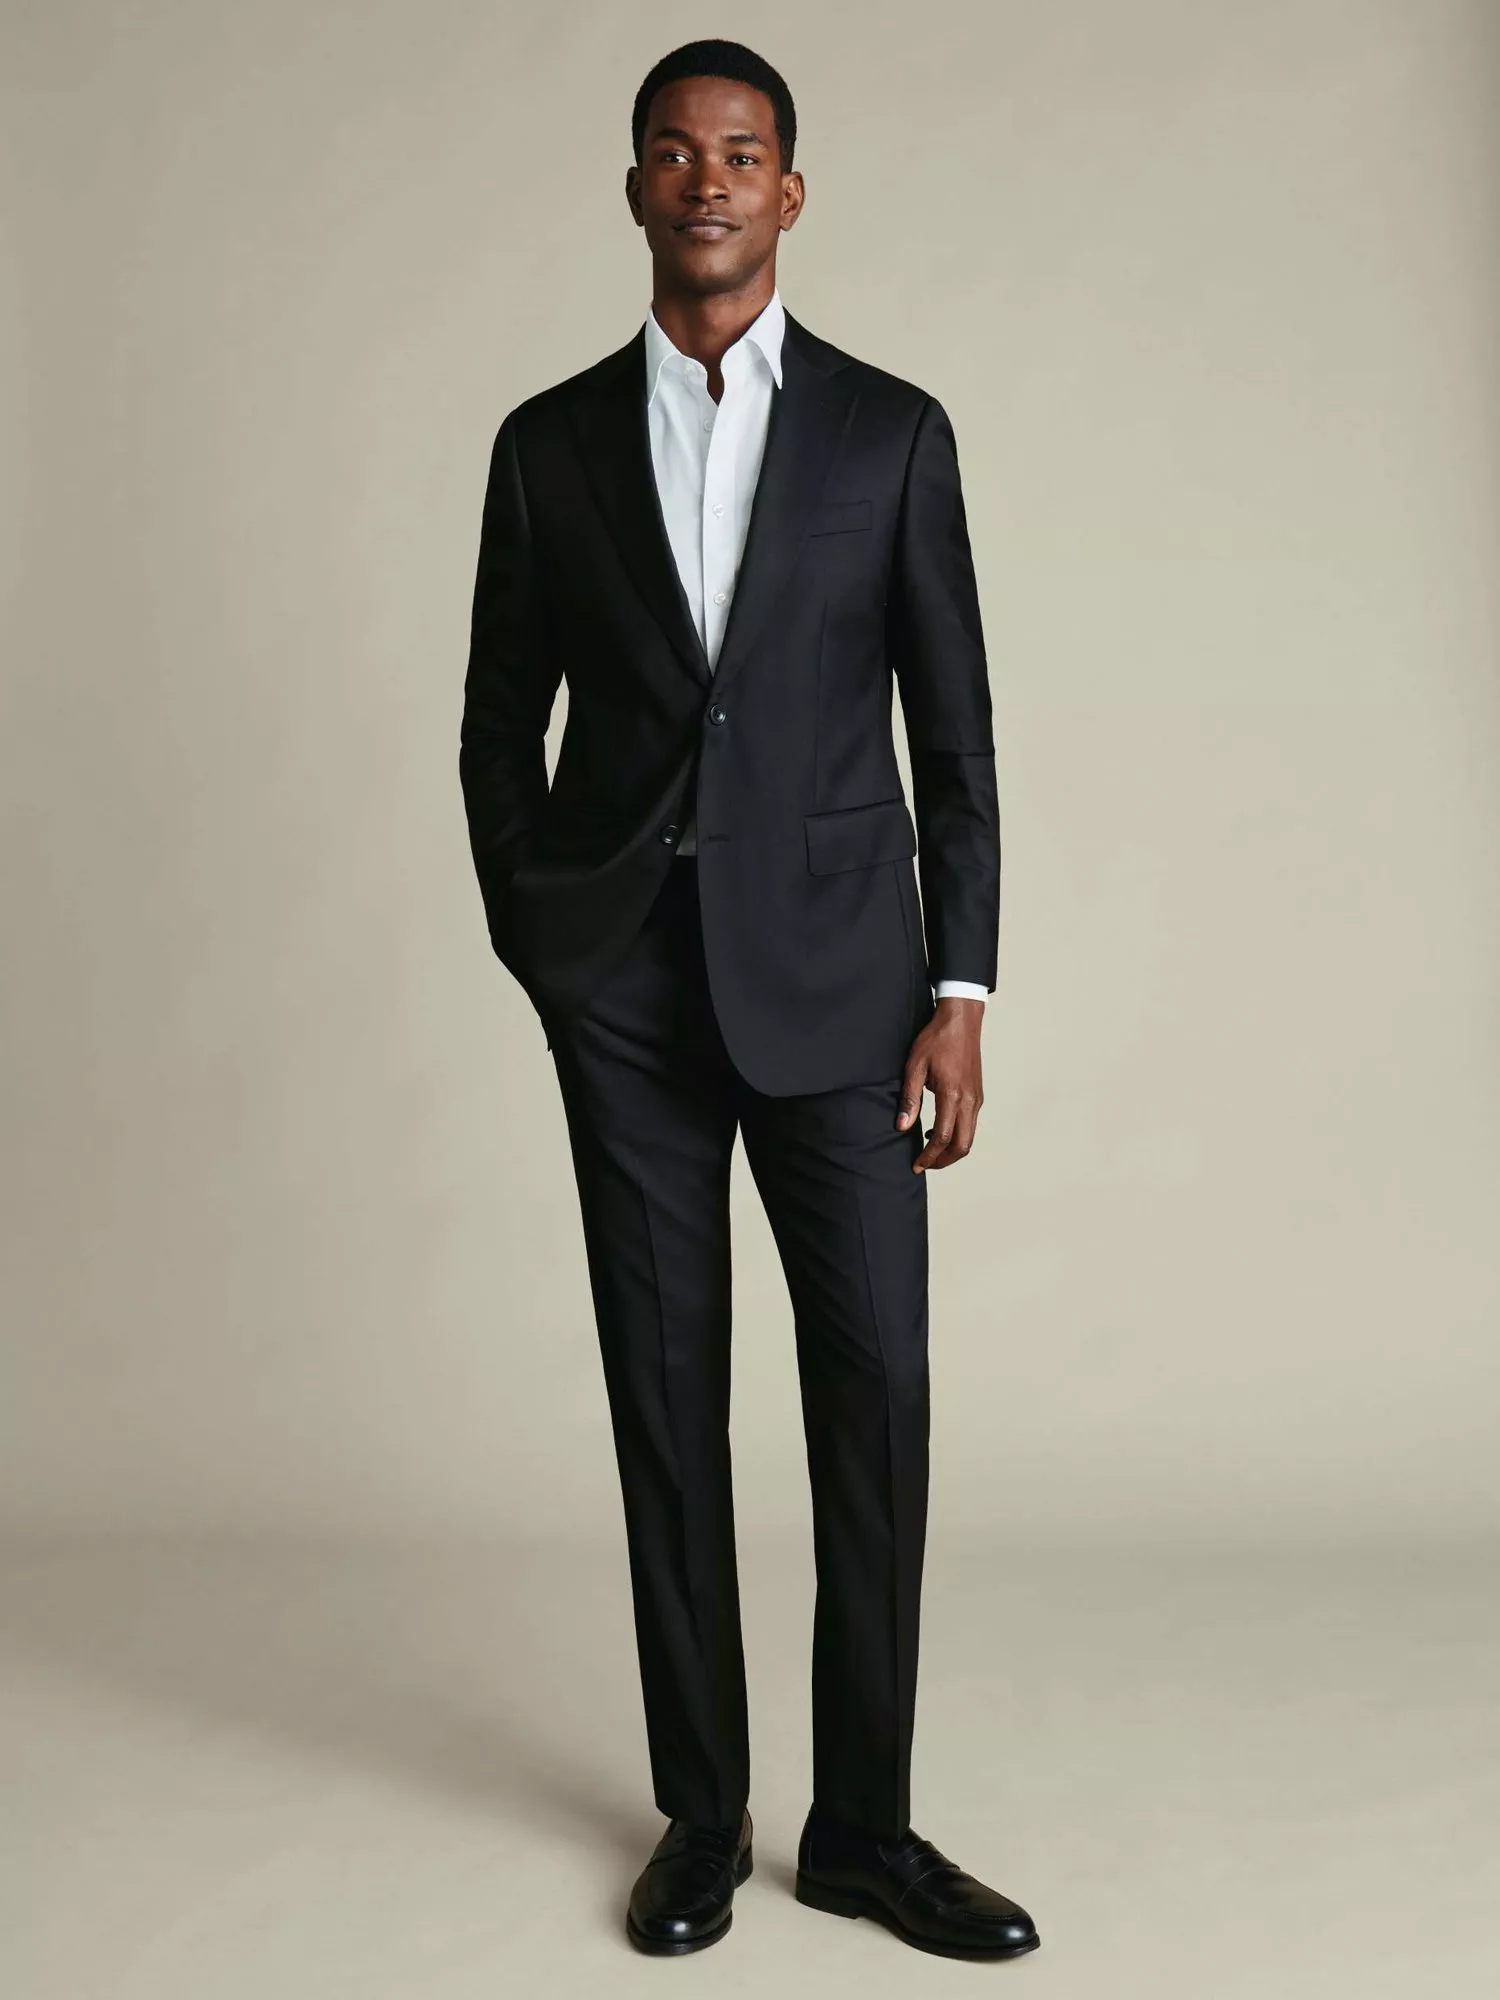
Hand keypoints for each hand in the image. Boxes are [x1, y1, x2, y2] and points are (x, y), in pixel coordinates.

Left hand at [896, 997, 984, 1171]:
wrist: (960, 1021)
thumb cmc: (936, 1040)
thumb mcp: (914, 1067)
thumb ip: (909, 1099)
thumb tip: (902, 1127)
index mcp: (953, 1095)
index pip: (943, 1138)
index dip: (929, 1156)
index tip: (916, 1165)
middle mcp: (969, 1101)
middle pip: (963, 1145)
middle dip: (944, 1160)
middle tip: (925, 1164)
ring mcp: (976, 1098)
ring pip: (969, 1137)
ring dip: (951, 1149)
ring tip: (930, 1150)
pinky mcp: (977, 1094)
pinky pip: (971, 1124)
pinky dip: (957, 1135)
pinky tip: (938, 1130)